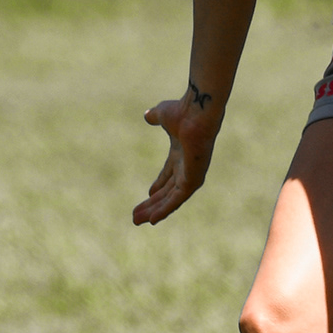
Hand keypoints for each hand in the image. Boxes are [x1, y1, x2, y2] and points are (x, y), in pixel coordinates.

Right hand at [132, 84, 220, 224]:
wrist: (197, 112)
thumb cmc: (183, 111)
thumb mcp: (163, 114)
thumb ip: (155, 117)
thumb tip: (148, 116)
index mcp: (180, 154)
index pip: (169, 176)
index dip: (159, 186)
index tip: (149, 194)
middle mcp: (186, 167)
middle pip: (167, 192)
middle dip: (151, 204)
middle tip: (136, 216)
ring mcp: (191, 175)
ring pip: (170, 200)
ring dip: (154, 211)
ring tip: (137, 220)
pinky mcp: (193, 181)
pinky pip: (177, 200)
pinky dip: (165, 210)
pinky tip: (152, 219)